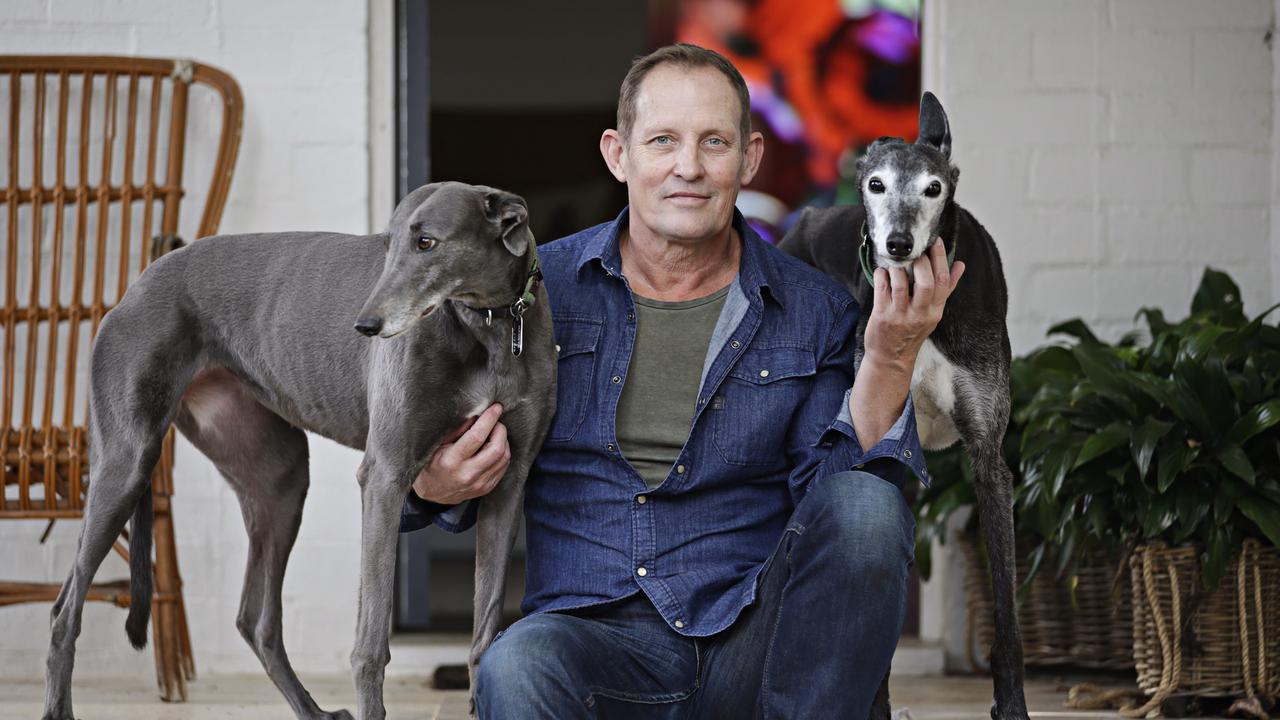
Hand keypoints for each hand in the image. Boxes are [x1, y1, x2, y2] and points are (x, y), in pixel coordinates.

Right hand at [411, 403, 509, 504]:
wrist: (433, 493)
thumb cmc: (432, 464)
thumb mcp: (438, 445)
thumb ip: (458, 430)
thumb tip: (477, 415)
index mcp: (452, 460)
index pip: (477, 437)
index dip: (489, 419)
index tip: (496, 408)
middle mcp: (468, 474)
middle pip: (496, 449)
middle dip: (500, 429)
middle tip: (496, 421)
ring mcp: (479, 484)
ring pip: (504, 458)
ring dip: (504, 441)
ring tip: (495, 432)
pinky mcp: (487, 488)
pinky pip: (503, 467)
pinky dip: (503, 453)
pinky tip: (495, 446)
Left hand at [863, 239, 965, 371]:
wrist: (891, 358)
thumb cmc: (912, 332)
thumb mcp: (933, 312)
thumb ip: (945, 288)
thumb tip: (960, 265)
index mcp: (935, 310)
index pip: (942, 281)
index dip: (940, 258)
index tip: (936, 242)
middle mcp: (920, 314)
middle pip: (927, 282)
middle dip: (921, 262)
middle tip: (915, 253)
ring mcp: (900, 315)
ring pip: (901, 283)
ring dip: (898, 268)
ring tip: (896, 264)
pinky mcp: (882, 315)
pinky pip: (882, 289)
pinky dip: (882, 275)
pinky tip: (882, 272)